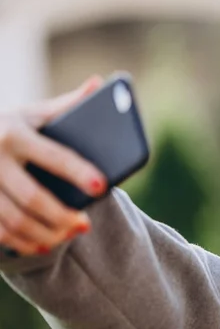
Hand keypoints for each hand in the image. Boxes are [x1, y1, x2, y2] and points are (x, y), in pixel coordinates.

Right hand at [0, 77, 107, 255]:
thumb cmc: (8, 126)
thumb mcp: (31, 112)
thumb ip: (65, 105)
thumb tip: (100, 83)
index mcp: (14, 132)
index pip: (54, 156)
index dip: (79, 173)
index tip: (102, 187)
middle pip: (33, 196)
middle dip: (62, 215)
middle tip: (86, 225)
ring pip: (13, 220)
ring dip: (45, 234)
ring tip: (69, 235)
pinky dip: (21, 243)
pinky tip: (41, 245)